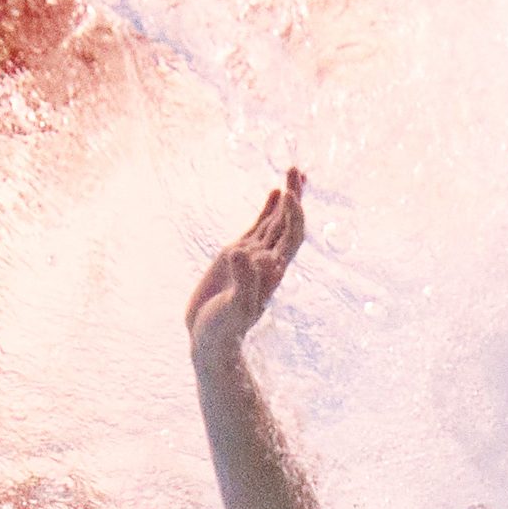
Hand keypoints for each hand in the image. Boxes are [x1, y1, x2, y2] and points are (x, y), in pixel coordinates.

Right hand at [186, 167, 305, 366]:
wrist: (211, 339)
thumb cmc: (223, 330)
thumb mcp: (234, 308)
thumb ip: (243, 283)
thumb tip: (244, 253)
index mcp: (271, 273)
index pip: (291, 237)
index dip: (293, 215)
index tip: (288, 194)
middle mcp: (267, 262)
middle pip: (289, 223)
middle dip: (295, 196)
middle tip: (297, 169)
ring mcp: (254, 257)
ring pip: (276, 222)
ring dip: (287, 198)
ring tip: (294, 172)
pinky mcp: (238, 256)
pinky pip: (259, 228)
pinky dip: (269, 210)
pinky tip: (276, 194)